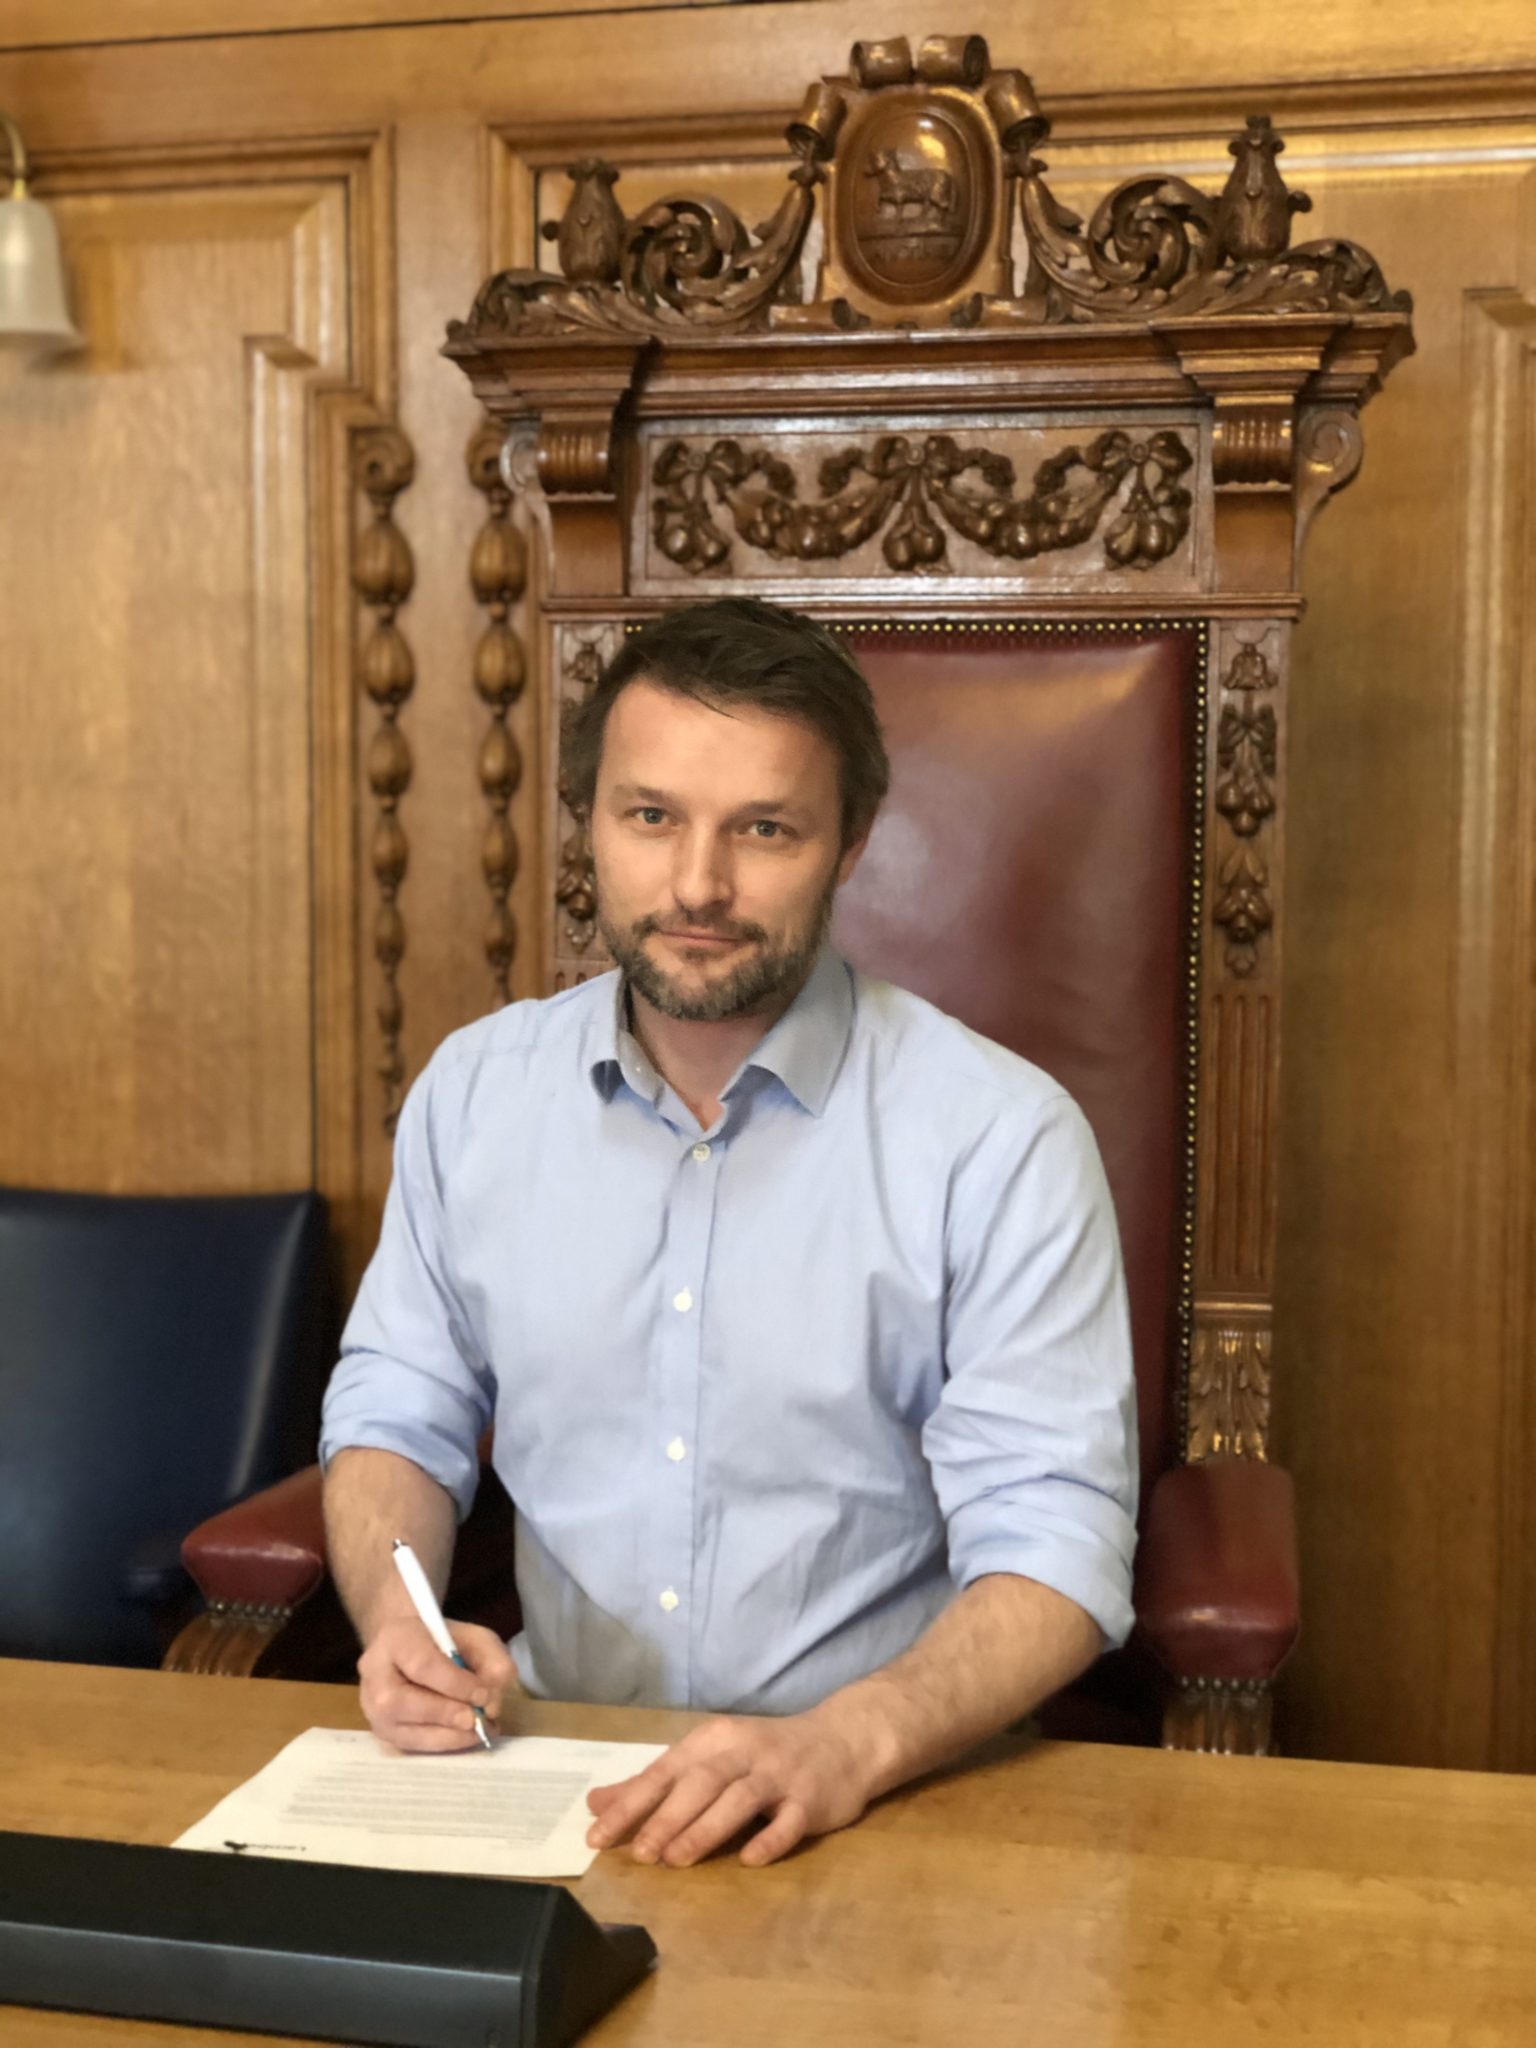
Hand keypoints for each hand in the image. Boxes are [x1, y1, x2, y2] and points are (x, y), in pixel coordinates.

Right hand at [357, 1616, 514, 1752]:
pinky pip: (409, 1745)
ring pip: (404, 1730)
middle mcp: (374, 1673)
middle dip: (447, 1714)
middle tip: (478, 1720)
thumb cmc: (442, 1640)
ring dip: (447, 1736)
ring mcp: (371, 1706)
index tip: (484, 1695)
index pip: (422, 1665)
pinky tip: (464, 1738)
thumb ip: (491, 1660)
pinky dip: (441, 1745)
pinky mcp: (380, 1730)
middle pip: (404, 1702)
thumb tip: (492, 1702)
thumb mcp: (473, 1637)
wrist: (406, 1647)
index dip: (455, 1684)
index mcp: (396, 1638)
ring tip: (479, 1732)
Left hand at [585, 1706, 878, 1867]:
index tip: (598, 1836)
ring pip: (740, 1799)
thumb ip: (655, 1783)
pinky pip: (790, 1821)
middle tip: (639, 1853)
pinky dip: (770, 1839)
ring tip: (676, 1860)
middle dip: (667, 1817)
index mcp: (713, 1741)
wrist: (842, 1741)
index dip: (631, 1803)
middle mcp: (744, 1753)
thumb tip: (596, 1803)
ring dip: (707, 1828)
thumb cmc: (764, 1754)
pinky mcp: (811, 1800)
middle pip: (700, 1782)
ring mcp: (780, 1775)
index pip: (665, 1771)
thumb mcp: (709, 1758)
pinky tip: (750, 1859)